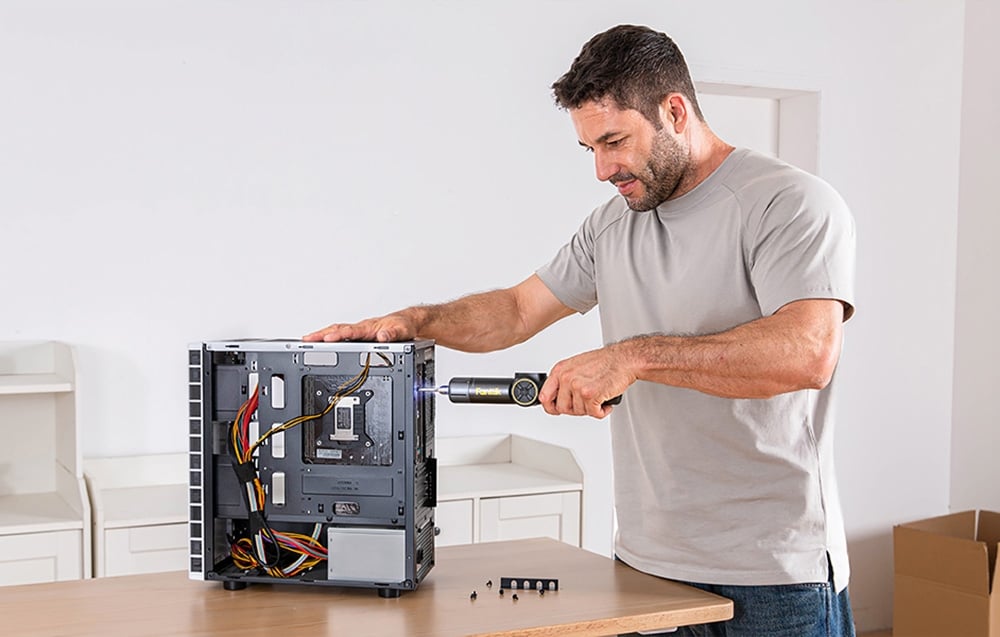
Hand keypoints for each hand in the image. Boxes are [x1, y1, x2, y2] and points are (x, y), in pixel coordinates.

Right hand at [302, 311, 418, 342]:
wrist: (406, 322)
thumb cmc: (403, 325)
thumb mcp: (403, 331)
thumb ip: (394, 334)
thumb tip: (383, 336)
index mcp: (369, 327)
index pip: (351, 331)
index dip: (339, 335)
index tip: (328, 339)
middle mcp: (361, 328)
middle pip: (337, 329)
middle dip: (321, 334)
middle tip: (306, 339)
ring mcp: (359, 332)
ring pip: (337, 331)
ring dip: (322, 335)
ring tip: (307, 341)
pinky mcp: (359, 336)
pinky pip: (341, 335)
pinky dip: (329, 338)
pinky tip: (321, 343)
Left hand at [538, 344, 633, 418]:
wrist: (623, 359)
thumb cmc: (603, 362)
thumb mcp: (575, 366)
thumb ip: (564, 381)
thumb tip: (557, 397)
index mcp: (560, 371)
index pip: (544, 397)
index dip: (551, 407)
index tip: (556, 410)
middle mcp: (566, 378)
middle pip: (562, 408)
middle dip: (575, 409)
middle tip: (586, 401)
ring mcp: (578, 387)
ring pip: (579, 412)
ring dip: (591, 408)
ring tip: (598, 396)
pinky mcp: (591, 395)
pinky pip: (594, 414)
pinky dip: (602, 411)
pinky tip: (605, 401)